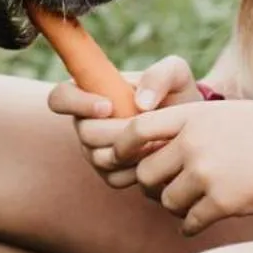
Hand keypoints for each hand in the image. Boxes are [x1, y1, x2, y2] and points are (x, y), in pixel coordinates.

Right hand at [47, 53, 201, 187]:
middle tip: (148, 128)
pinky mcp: (110, 173)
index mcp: (90, 91)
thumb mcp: (176, 74)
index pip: (60, 97)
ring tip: (157, 140)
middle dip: (118, 132)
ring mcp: (95, 151)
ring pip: (100, 158)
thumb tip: (140, 103)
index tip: (108, 106)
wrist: (191, 127)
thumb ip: (160, 75)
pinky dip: (137, 170)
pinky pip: (114, 178)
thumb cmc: (177, 94)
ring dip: (131, 151)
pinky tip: (156, 158)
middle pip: (85, 133)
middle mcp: (85, 123)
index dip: (77, 103)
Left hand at [109, 98, 252, 233]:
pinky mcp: (223, 203)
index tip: (120, 159)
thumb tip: (148, 147)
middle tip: (164, 188)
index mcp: (192, 114)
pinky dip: (190, 224)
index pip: (135, 129)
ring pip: (165, 201)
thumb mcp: (225, 114)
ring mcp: (207, 173)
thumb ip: (188, 127)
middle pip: (144, 173)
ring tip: (190, 203)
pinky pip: (188, 222)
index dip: (121, 147)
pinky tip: (202, 220)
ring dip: (173, 206)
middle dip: (150, 185)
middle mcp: (193, 143)